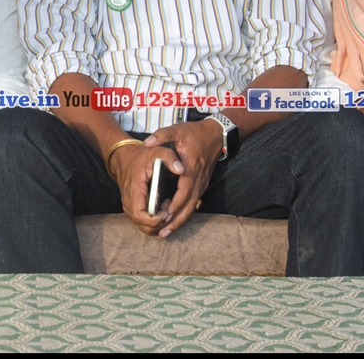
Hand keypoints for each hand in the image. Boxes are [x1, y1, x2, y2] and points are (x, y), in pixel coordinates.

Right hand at [106, 141, 177, 236]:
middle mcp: (128, 201)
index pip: (139, 215)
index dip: (154, 220)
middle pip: (142, 225)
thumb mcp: (157, 151)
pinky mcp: (132, 208)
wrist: (124, 158)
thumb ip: (170, 158)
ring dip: (158, 224)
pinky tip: (164, 211)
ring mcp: (129, 206)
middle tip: (170, 212)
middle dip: (159, 224)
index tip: (167, 212)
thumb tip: (181, 170)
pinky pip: (142, 223)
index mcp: (134, 188)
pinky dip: (154, 223)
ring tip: (168, 210)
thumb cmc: (142, 156)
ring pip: (142, 227)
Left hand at [144, 120, 221, 236]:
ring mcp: (201, 184)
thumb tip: (146, 143)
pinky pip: (193, 203)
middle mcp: (198, 180)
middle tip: (162, 233)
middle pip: (189, 206)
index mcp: (191, 169)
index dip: (175, 204)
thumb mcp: (178, 130)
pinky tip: (175, 221)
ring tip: (165, 233)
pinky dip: (184, 214)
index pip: (184, 191)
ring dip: (180, 221)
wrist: (216, 135)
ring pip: (192, 207)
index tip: (165, 215)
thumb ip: (162, 136)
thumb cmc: (195, 133)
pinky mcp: (201, 185)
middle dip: (176, 221)